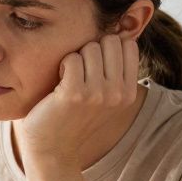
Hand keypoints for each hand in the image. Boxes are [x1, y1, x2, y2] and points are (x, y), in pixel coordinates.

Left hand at [16, 34, 140, 166]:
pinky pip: (71, 58)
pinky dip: (61, 66)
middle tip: (79, 74)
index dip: (107, 48)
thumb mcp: (103, 96)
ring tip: (68, 80)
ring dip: (75, 59)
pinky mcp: (75, 94)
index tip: (94, 67)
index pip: (128, 45)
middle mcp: (118, 93)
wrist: (52, 150)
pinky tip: (58, 84)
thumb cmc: (72, 118)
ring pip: (90, 48)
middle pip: (110, 42)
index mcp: (129, 93)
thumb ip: (114, 70)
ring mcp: (98, 94)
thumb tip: (121, 30)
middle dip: (91, 51)